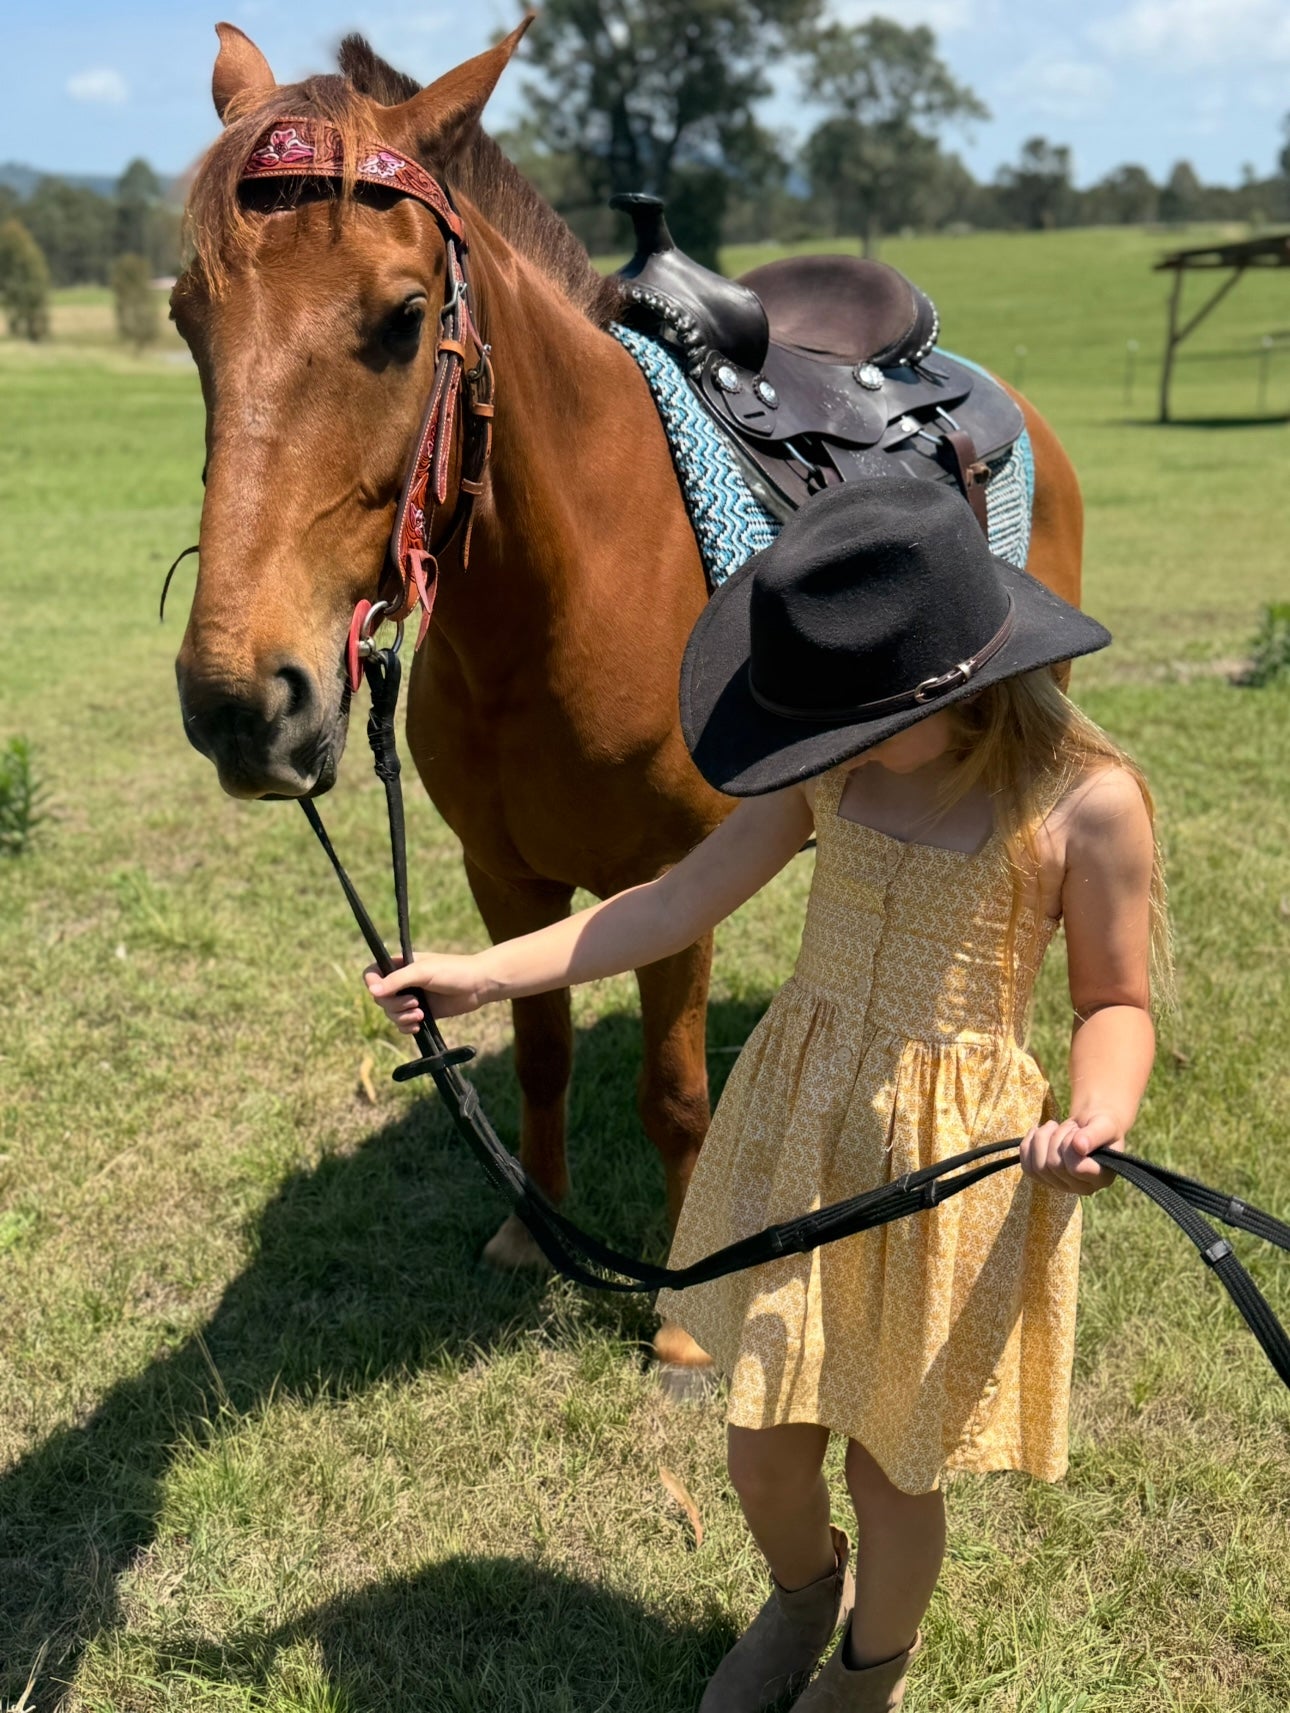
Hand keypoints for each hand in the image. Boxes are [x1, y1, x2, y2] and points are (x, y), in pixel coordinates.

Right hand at [364, 952, 491, 1031]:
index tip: (382, 992)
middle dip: (394, 1005)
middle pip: (380, 998)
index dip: (372, 984)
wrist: (479, 985)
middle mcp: (403, 981)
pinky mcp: (421, 1013)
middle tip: (414, 1003)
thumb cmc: (453, 971)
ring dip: (402, 1017)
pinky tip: (419, 1026)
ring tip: (421, 1015)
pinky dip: (407, 1026)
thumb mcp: (423, 972)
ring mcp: (411, 997)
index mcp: (400, 964)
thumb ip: (397, 980)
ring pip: (391, 1013)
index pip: (372, 973)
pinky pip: (402, 1024)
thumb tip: (372, 991)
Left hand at [1019, 1110, 1123, 1195]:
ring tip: (1055, 1126)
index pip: (1076, 1168)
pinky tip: (1037, 1131)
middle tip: (1069, 1126)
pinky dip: (1028, 1145)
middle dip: (1057, 1137)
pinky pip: (1027, 1167)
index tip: (1077, 1131)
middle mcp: (1082, 1187)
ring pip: (1038, 1167)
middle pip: (1053, 1165)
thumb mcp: (1105, 1125)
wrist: (1090, 1126)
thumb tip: (1079, 1146)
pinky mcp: (1045, 1180)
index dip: (1070, 1145)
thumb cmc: (1101, 1126)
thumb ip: (1095, 1135)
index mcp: (1101, 1178)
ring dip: (1042, 1138)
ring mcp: (1062, 1186)